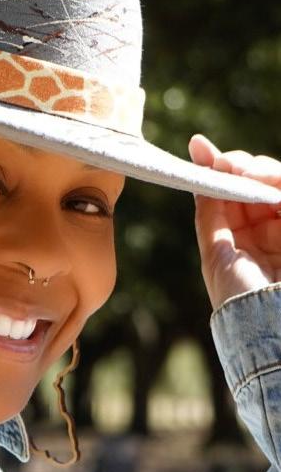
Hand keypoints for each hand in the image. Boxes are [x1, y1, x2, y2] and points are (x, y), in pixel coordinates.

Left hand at [188, 134, 280, 310]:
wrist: (270, 326)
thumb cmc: (238, 296)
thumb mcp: (216, 250)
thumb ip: (210, 211)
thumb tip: (198, 166)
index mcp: (240, 237)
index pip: (229, 192)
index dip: (216, 167)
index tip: (199, 146)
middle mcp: (265, 228)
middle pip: (254, 181)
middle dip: (237, 165)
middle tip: (226, 162)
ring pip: (274, 182)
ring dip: (259, 170)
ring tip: (244, 171)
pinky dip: (276, 181)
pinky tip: (261, 181)